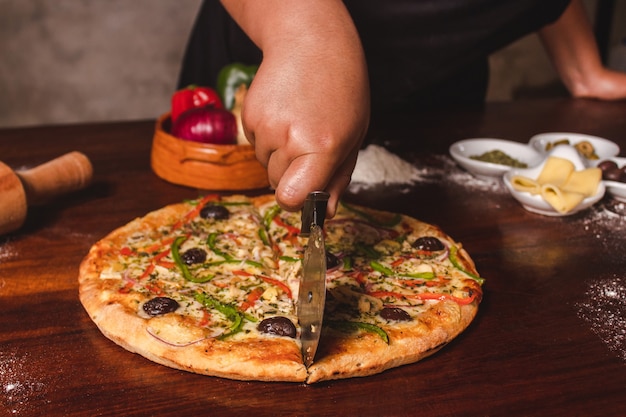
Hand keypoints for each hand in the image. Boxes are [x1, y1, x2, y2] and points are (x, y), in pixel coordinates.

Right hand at [223, 0, 369, 216]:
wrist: (310, 42)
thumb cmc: (340, 89)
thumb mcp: (353, 136)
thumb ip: (339, 178)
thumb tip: (327, 213)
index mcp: (322, 146)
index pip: (292, 197)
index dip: (297, 202)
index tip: (306, 195)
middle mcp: (290, 138)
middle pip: (278, 185)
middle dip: (292, 174)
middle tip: (309, 144)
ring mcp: (265, 126)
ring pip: (266, 165)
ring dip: (279, 154)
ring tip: (297, 121)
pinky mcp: (248, 115)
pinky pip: (255, 145)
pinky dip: (267, 137)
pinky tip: (283, 112)